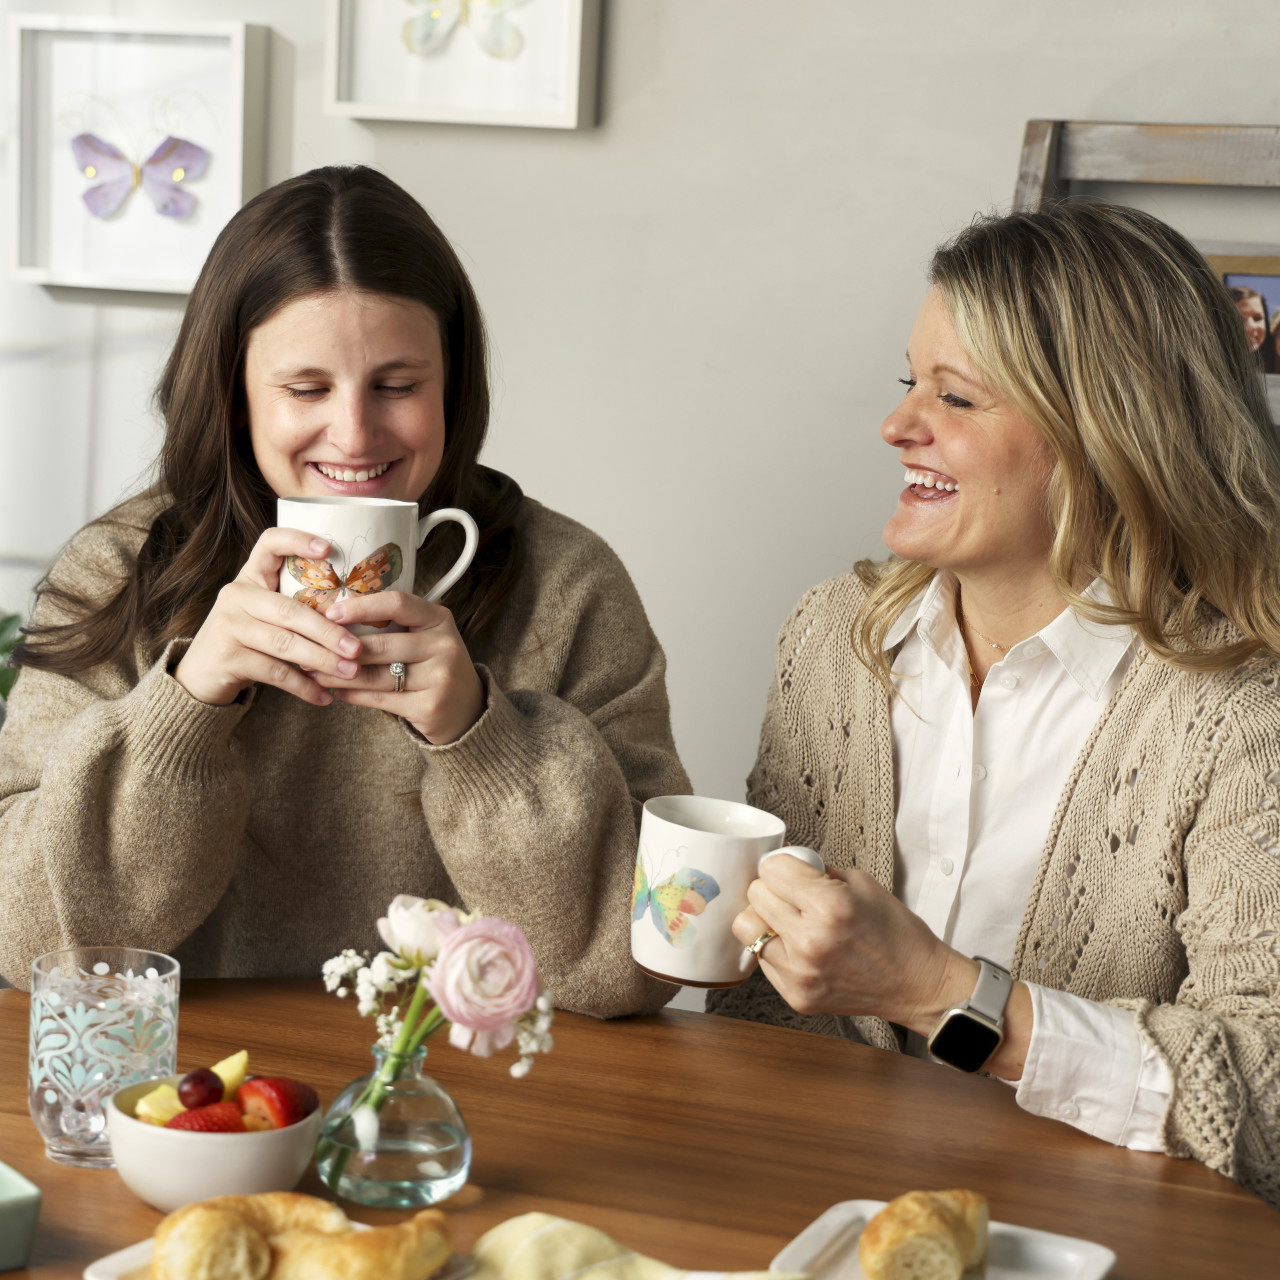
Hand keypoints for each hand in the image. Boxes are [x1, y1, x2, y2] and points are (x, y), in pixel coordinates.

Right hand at [174, 529, 362, 706]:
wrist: (199, 676)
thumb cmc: (247, 640)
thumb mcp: (266, 615)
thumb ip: (297, 607)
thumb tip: (357, 616)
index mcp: (251, 577)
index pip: (270, 544)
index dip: (298, 540)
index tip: (329, 548)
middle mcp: (236, 595)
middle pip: (290, 610)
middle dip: (329, 631)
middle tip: (357, 648)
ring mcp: (229, 625)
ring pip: (285, 643)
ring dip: (322, 661)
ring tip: (350, 672)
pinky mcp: (227, 657)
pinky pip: (274, 672)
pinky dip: (302, 686)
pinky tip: (324, 697)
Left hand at [312, 591, 483, 744]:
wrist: (467, 710)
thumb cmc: (434, 667)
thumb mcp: (425, 637)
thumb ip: (393, 626)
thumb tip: (335, 619)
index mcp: (440, 619)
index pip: (398, 604)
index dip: (361, 606)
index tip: (331, 613)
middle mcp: (444, 645)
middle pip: (381, 644)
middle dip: (340, 648)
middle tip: (311, 649)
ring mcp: (440, 677)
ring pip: (376, 675)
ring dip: (339, 675)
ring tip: (316, 673)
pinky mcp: (429, 706)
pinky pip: (380, 699)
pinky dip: (353, 695)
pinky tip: (339, 691)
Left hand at [731, 857, 972, 1031]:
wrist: (917, 984)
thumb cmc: (895, 932)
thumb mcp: (862, 884)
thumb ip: (818, 872)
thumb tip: (784, 864)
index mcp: (830, 906)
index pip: (771, 870)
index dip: (782, 865)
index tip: (792, 871)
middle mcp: (810, 941)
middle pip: (755, 896)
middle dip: (772, 890)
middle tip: (792, 896)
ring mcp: (800, 973)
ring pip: (747, 930)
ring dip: (766, 921)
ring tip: (790, 923)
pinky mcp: (796, 996)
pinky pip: (763, 960)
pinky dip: (776, 950)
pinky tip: (801, 949)